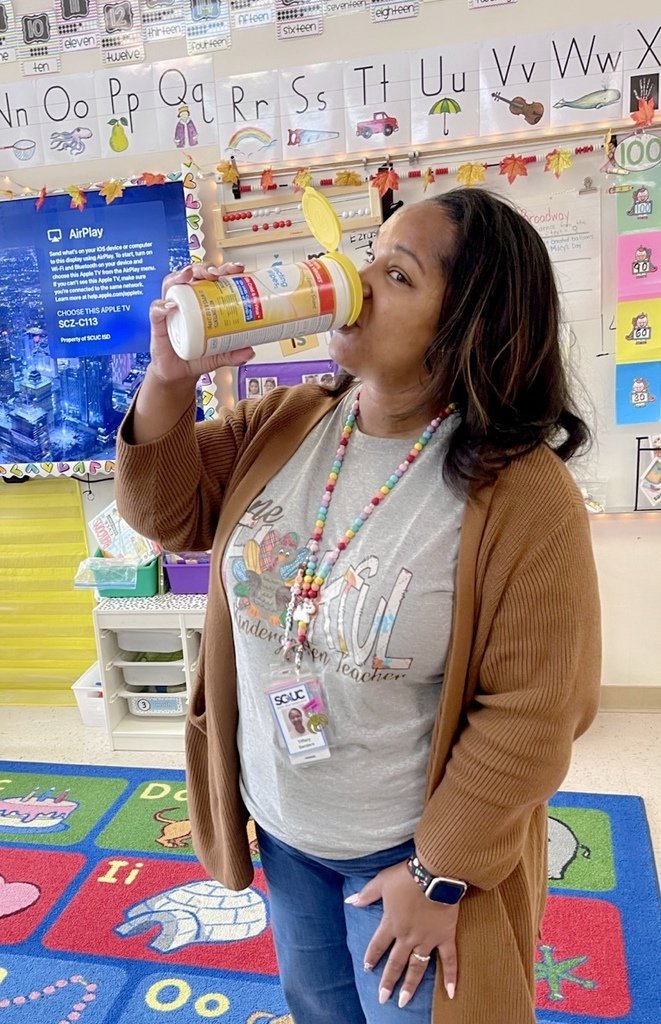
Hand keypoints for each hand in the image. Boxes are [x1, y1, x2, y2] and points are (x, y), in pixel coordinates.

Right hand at [148, 262, 255, 385]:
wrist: (179, 373)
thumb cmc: (197, 356)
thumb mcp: (220, 355)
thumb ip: (234, 354)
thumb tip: (249, 352)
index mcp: (203, 302)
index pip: (212, 278)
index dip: (224, 269)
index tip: (237, 268)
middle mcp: (186, 300)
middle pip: (193, 275)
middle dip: (204, 268)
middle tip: (215, 273)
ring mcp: (171, 309)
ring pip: (171, 283)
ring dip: (180, 275)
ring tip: (189, 276)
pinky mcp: (158, 323)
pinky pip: (156, 310)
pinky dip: (162, 306)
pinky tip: (170, 306)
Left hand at [346, 861, 458, 1007]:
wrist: (434, 874)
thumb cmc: (407, 876)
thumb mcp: (382, 882)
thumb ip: (367, 894)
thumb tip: (350, 901)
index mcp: (392, 923)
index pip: (378, 944)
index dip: (371, 957)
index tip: (367, 969)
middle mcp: (407, 936)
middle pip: (396, 962)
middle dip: (388, 981)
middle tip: (382, 998)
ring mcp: (427, 939)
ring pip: (417, 967)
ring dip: (410, 985)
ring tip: (404, 1002)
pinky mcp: (444, 937)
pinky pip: (448, 959)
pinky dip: (450, 976)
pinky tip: (450, 993)